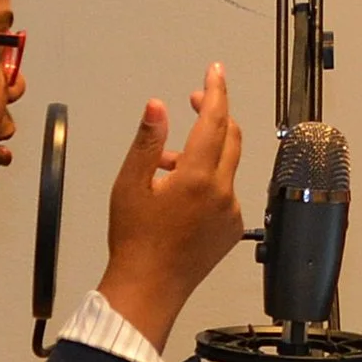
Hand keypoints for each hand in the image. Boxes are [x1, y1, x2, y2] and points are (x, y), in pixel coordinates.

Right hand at [97, 63, 245, 352]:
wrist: (148, 290)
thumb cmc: (133, 241)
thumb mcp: (129, 185)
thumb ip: (148, 142)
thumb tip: (159, 106)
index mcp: (197, 177)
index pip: (214, 121)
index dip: (216, 92)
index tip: (215, 71)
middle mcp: (223, 192)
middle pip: (231, 138)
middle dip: (216, 115)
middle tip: (194, 102)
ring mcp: (232, 212)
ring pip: (226, 166)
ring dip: (203, 153)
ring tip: (164, 165)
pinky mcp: (233, 229)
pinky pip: (226, 192)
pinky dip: (208, 181)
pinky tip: (178, 194)